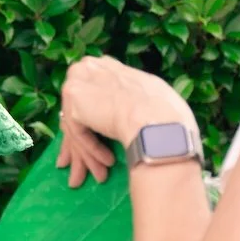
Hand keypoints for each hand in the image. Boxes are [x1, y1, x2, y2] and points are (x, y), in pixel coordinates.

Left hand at [58, 56, 195, 187]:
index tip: (95, 141)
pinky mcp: (73, 104)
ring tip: (98, 175)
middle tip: (83, 170)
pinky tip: (107, 162)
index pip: (90, 95)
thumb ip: (130, 98)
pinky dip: (92, 151)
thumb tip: (122, 114)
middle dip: (81, 145)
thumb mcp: (151, 96)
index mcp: (107, 65)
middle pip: (78, 112)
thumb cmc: (166, 112)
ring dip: (88, 155)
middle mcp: (88, 68)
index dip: (90, 121)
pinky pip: (78, 134)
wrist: (159, 120)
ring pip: (78, 127)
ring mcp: (78, 84)